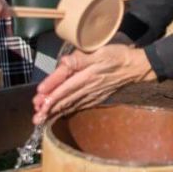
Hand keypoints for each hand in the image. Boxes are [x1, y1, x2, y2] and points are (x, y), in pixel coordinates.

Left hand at [32, 44, 156, 122]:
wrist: (136, 67)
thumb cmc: (117, 56)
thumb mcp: (99, 52)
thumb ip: (80, 59)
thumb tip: (64, 63)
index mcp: (86, 76)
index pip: (65, 86)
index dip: (51, 92)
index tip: (39, 98)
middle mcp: (88, 88)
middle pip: (65, 99)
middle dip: (49, 108)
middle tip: (36, 117)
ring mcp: (93, 94)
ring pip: (71, 104)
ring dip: (56, 112)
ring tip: (42, 119)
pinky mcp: (97, 97)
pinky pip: (79, 105)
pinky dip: (68, 110)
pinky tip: (61, 114)